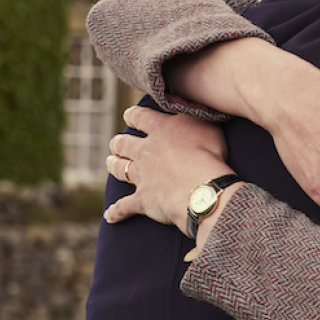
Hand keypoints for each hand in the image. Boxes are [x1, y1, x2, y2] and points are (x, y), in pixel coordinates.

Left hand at [103, 107, 232, 228]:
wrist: (202, 190)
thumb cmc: (209, 155)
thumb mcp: (208, 125)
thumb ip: (196, 114)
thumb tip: (189, 102)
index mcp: (161, 130)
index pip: (140, 117)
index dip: (134, 115)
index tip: (130, 115)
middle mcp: (145, 151)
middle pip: (123, 143)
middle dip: (119, 142)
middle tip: (117, 142)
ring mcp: (142, 176)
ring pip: (119, 169)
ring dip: (114, 166)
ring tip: (110, 163)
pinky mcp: (142, 200)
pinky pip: (124, 207)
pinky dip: (116, 212)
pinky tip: (110, 216)